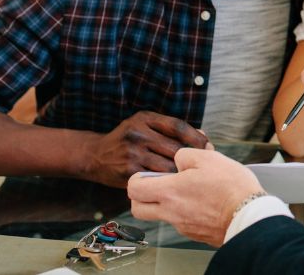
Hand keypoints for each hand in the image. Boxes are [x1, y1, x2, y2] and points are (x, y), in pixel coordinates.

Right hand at [82, 111, 208, 187]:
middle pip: (176, 148)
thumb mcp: (146, 126)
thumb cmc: (129, 141)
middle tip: (203, 166)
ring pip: (168, 165)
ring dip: (181, 172)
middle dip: (192, 158)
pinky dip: (167, 181)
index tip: (208, 146)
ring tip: (191, 176)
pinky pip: (155, 178)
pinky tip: (174, 184)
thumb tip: (204, 137)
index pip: (178, 126)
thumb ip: (172, 130)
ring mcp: (132, 153)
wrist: (96, 156)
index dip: (197, 137)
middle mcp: (138, 134)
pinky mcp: (128, 171)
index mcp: (145, 119)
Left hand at [127, 148, 263, 247]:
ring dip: (167, 204)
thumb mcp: (209, 158)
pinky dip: (187, 212)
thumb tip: (178, 159)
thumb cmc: (231, 188)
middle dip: (142, 197)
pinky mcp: (196, 234)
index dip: (136, 179)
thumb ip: (186, 155)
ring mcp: (183, 225)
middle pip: (138, 209)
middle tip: (157, 186)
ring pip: (161, 216)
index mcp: (170, 191)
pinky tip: (204, 202)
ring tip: (189, 191)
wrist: (249, 215)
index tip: (146, 174)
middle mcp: (171, 212)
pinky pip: (182, 222)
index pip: (134, 189)